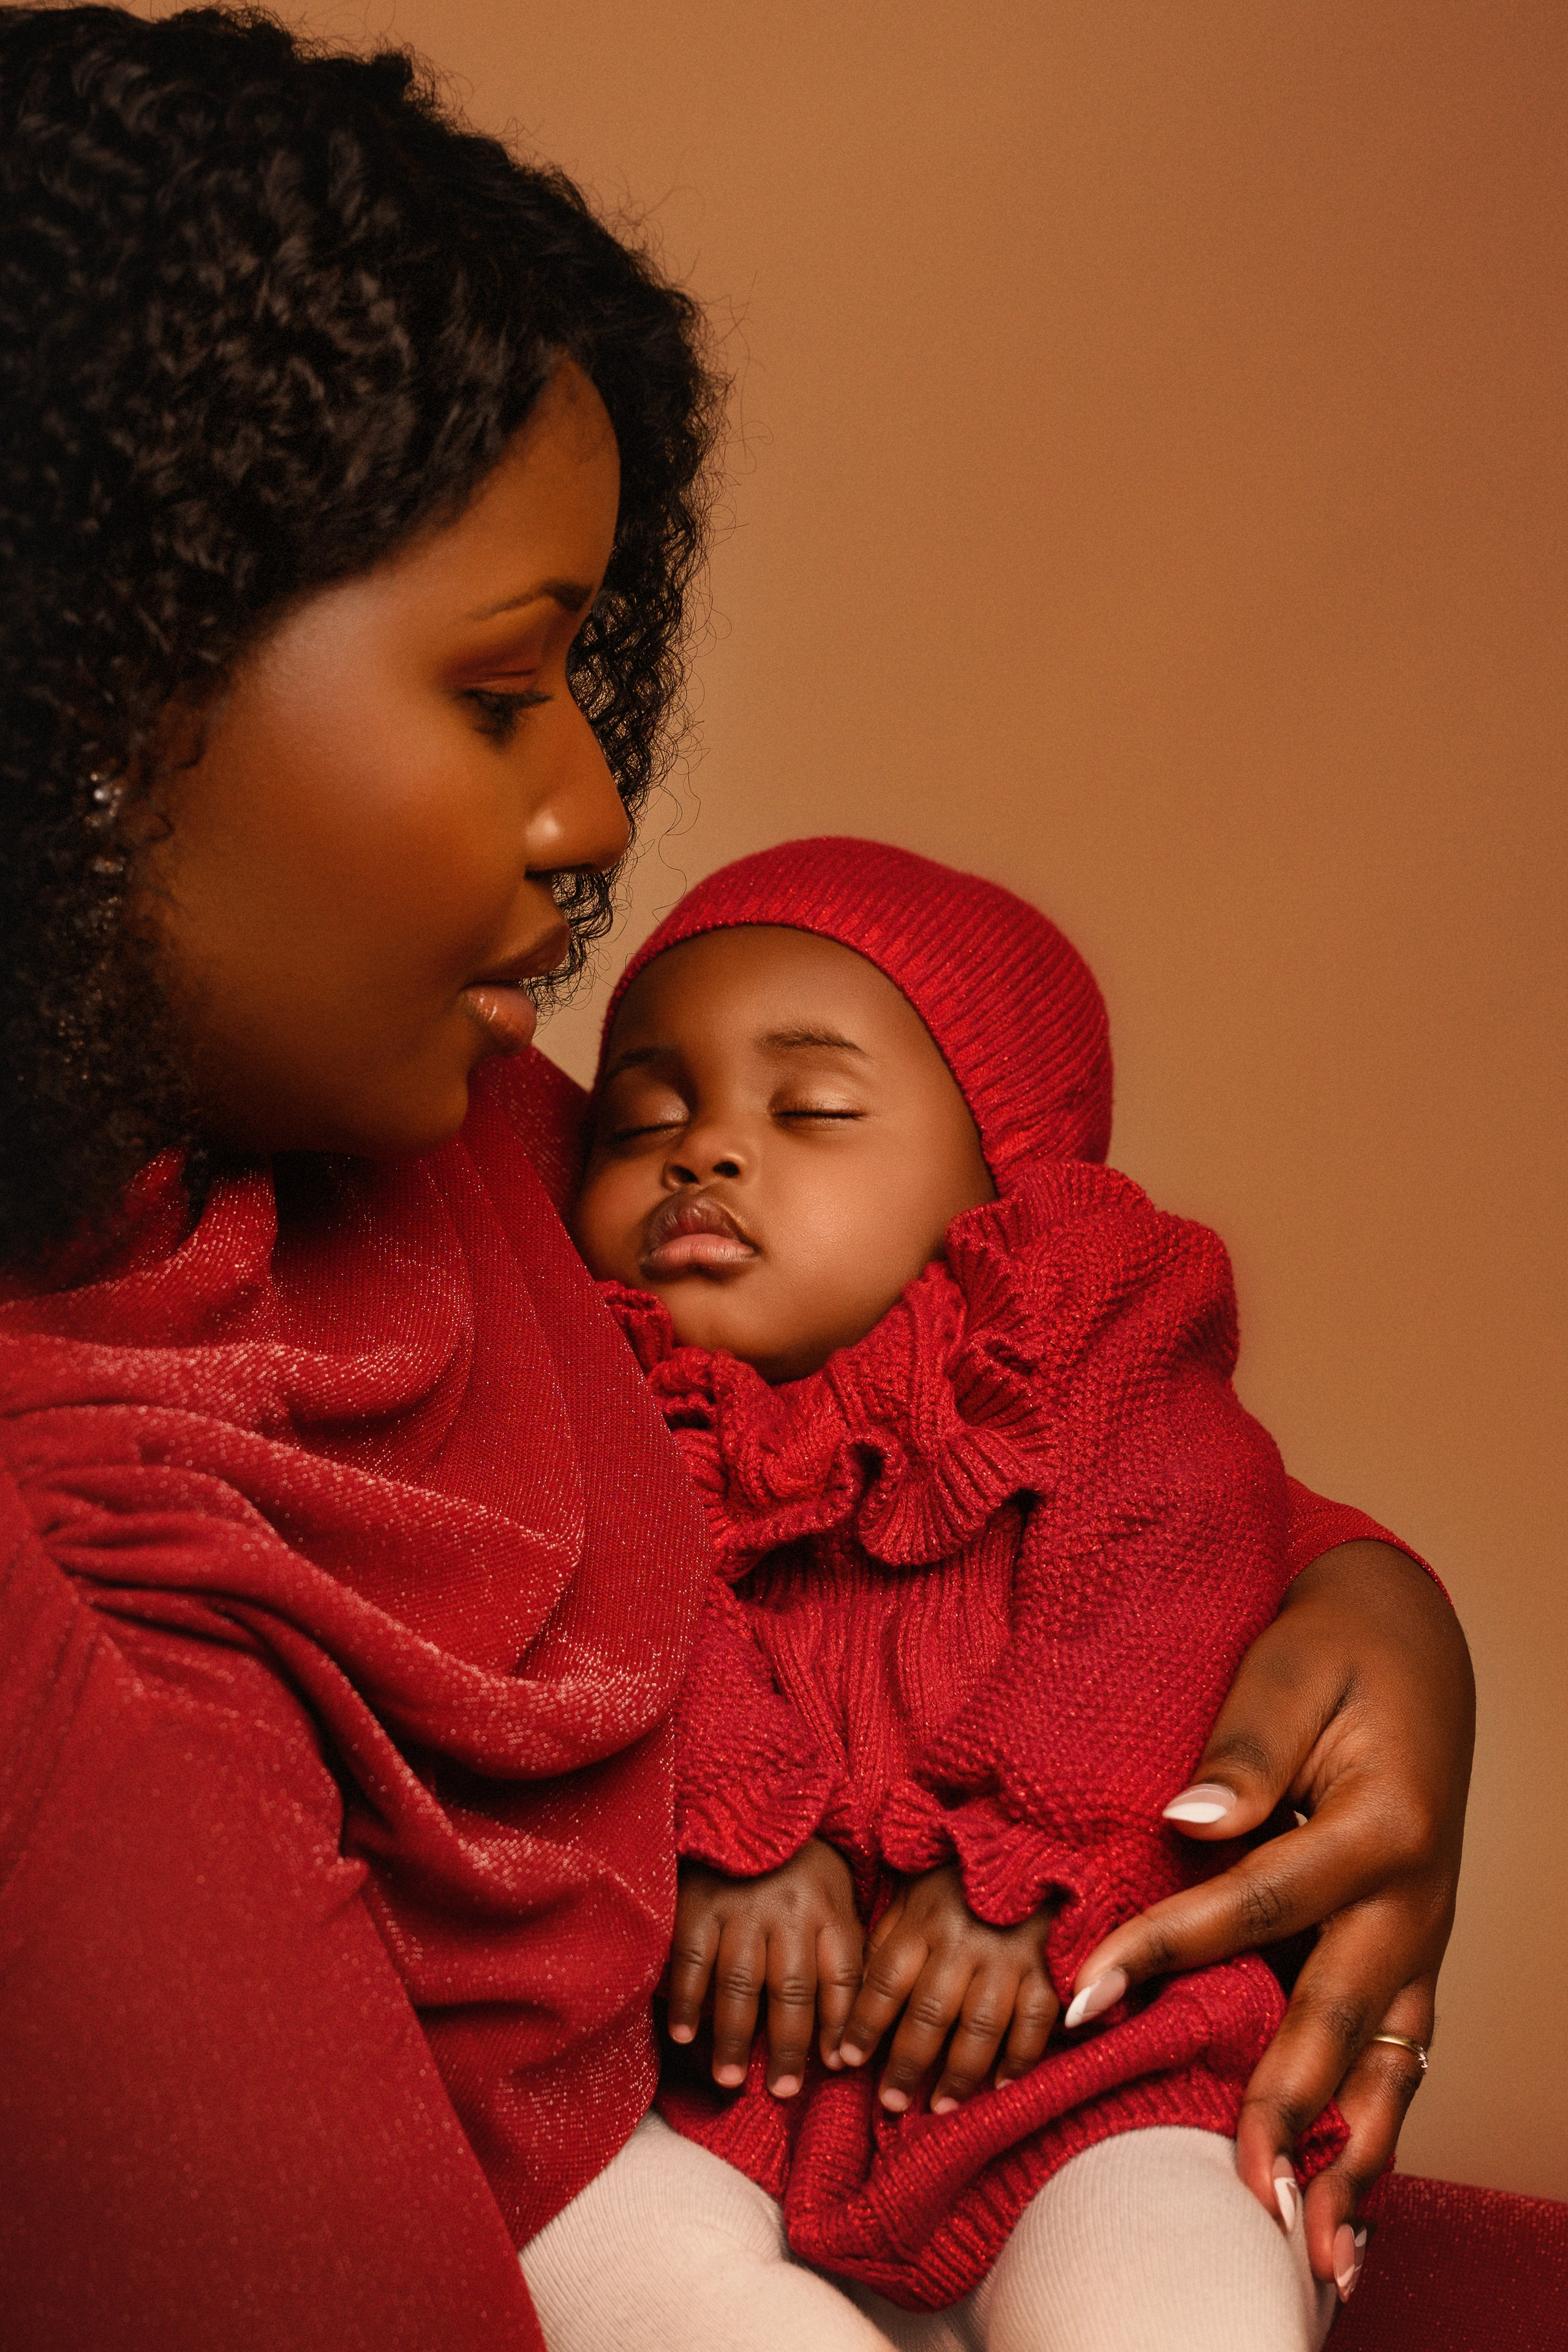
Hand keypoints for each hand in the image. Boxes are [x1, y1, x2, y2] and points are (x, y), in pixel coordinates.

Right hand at [663, 1838, 864, 2097]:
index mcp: (828, 1909)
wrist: (747, 1807)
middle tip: (780, 2091)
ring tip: (730, 2079)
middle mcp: (787, 1911)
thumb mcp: (837, 1901)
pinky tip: (683, 2035)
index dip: (842, 2025)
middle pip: (791, 1989)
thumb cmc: (800, 1871)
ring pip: (739, 1982)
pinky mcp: (698, 1904)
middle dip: (787, 2045)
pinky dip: (686, 1999)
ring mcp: (740, 1907)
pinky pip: (691, 1959)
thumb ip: (845, 1960)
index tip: (838, 2068)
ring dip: (734, 2035)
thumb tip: (847, 2045)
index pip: (842, 1976)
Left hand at [833, 1862, 1059, 2113]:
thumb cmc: (960, 1882)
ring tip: (940, 2107)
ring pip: (980, 2026)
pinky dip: (1019, 2058)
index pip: (886, 1981)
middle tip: (892, 2104)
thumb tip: (856, 1992)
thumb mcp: (914, 1894)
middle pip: (930, 2013)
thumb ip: (888, 1939)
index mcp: (924, 1920)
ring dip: (958, 2074)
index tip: (847, 2061)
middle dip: (907, 2063)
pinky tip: (1001, 2087)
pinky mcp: (1047, 1968)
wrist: (1033, 1849)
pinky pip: (1034, 2022)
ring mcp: (1008, 1957)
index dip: (865, 2025)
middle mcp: (964, 1941)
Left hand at [1064, 1540, 1472, 2290]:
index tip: (1084, 1999)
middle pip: (1336, 2017)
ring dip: (1353, 2163)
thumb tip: (1191, 1816)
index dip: (1167, 1949)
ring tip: (1316, 2258)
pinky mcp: (1411, 1954)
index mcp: (1380, 1826)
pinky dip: (1378, 2136)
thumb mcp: (1291, 1667)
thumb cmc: (1340, 1647)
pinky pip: (1399, 2058)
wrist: (1414, 1638)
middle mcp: (1412, 1900)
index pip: (1257, 1903)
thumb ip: (1246, 1744)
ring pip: (1388, 2068)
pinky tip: (1350, 2209)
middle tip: (1240, 2192)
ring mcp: (1419, 1937)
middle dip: (1286, 2110)